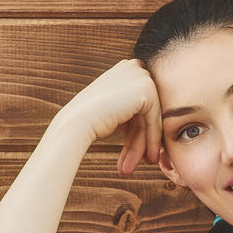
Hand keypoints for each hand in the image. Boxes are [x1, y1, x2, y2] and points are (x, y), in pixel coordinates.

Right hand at [59, 59, 162, 175]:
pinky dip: (152, 140)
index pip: (139, 102)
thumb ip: (129, 110)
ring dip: (145, 144)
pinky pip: (155, 120)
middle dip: (142, 139)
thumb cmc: (87, 120)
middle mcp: (134, 67)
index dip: (137, 129)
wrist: (76, 122)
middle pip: (146, 110)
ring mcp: (142, 76)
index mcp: (125, 68)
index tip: (135, 152)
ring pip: (150, 118)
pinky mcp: (147, 90)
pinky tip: (147, 158)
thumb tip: (146, 124)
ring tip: (140, 165)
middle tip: (142, 161)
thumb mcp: (112, 109)